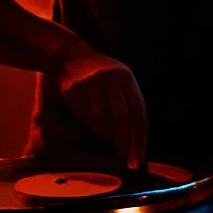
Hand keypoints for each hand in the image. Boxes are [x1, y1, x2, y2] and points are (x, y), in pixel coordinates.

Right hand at [55, 42, 148, 168]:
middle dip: (125, 140)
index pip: (139, 111)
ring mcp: (91, 84)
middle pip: (122, 116)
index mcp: (126, 77)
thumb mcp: (121, 80)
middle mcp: (110, 79)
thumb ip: (129, 103)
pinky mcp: (74, 90)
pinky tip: (98, 128)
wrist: (72, 56)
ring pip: (102, 118)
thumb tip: (136, 139)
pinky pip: (85, 116)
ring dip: (108, 134)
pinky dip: (94, 127)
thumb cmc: (103, 74)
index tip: (138, 156)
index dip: (140, 137)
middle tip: (125, 156)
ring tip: (111, 138)